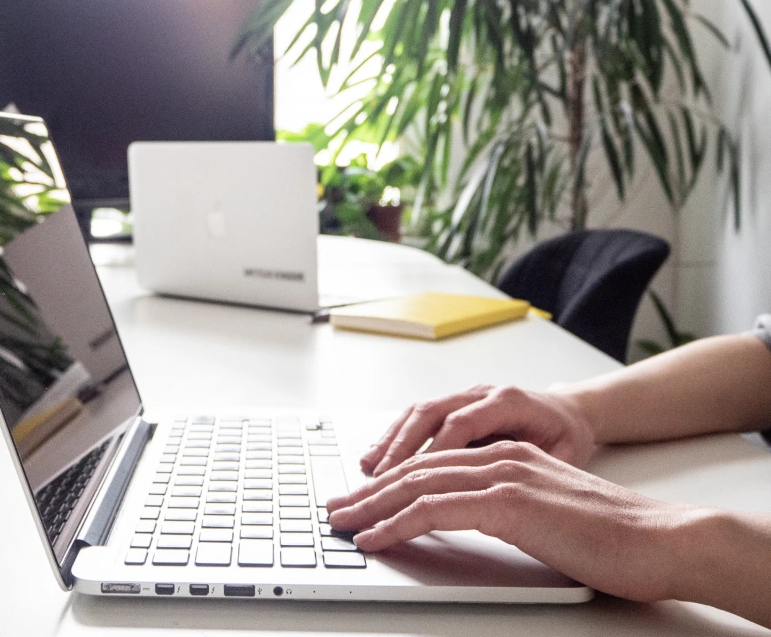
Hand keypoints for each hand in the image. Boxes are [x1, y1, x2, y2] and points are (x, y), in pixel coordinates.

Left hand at [329, 441, 698, 601]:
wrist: (659, 537)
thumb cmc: (609, 535)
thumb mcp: (545, 515)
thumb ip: (506, 509)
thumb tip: (470, 523)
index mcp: (505, 457)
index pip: (431, 466)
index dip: (390, 483)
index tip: (361, 501)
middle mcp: (497, 457)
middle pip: (414, 471)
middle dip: (368, 492)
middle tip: (335, 511)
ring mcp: (500, 476)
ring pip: (415, 486)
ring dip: (371, 507)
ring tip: (342, 525)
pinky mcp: (506, 502)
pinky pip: (434, 511)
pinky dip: (397, 524)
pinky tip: (376, 538)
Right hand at [360, 384, 597, 475]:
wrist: (570, 411)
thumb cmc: (567, 437)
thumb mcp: (562, 455)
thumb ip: (530, 467)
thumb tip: (502, 492)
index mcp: (508, 401)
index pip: (461, 423)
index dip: (434, 452)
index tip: (415, 482)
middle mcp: (479, 393)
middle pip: (428, 415)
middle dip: (398, 450)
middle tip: (376, 481)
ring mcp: (463, 396)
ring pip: (416, 414)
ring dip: (389, 443)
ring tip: (368, 472)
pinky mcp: (452, 406)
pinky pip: (416, 418)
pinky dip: (393, 438)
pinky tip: (376, 459)